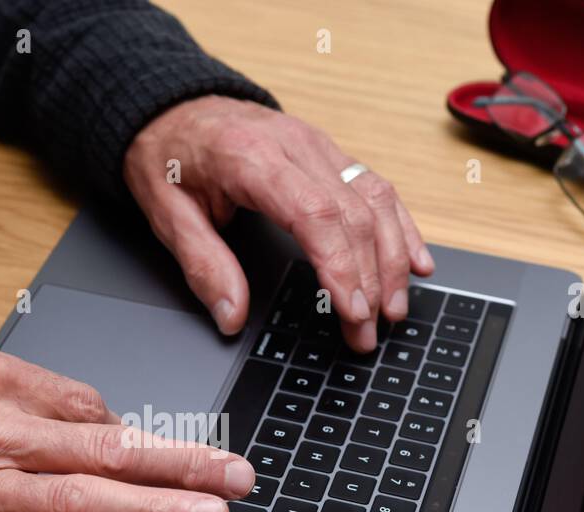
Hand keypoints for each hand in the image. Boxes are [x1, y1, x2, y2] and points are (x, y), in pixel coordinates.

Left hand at [124, 95, 434, 352]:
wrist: (171, 108)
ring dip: (393, 258)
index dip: (341, 266)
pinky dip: (401, 227)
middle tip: (368, 331)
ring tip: (393, 309)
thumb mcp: (167, 215)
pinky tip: (416, 261)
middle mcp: (296, 146)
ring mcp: (319, 146)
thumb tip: (231, 316)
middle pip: (354, 213)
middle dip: (370, 279)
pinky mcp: (330, 152)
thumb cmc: (170, 158)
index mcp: (253, 158)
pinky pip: (377, 187)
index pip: (316, 214)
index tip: (352, 310)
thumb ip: (203, 267)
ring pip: (376, 199)